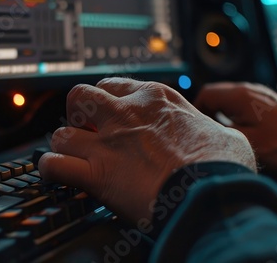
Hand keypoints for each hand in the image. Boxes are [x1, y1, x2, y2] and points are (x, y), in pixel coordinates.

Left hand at [39, 78, 254, 222]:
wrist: (213, 192)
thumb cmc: (222, 165)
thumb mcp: (224, 134)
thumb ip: (209, 128)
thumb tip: (217, 136)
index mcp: (155, 99)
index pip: (114, 84)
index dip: (107, 99)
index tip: (110, 114)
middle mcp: (126, 114)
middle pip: (80, 96)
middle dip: (78, 113)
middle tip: (87, 130)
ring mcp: (108, 143)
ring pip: (63, 132)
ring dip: (65, 145)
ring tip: (72, 155)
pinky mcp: (97, 173)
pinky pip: (55, 165)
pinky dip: (52, 170)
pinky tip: (58, 175)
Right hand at [194, 83, 276, 172]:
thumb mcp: (245, 142)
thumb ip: (219, 132)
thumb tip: (202, 130)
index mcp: (240, 96)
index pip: (205, 94)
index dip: (195, 109)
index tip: (195, 126)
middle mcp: (248, 89)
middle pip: (216, 93)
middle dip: (206, 110)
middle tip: (204, 130)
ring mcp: (259, 93)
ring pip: (228, 97)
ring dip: (220, 111)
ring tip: (220, 131)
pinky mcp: (267, 101)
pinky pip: (241, 101)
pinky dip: (233, 112)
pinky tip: (237, 129)